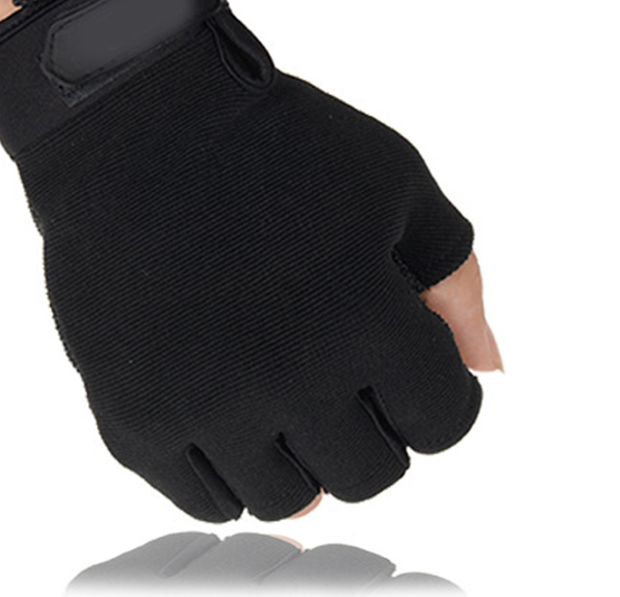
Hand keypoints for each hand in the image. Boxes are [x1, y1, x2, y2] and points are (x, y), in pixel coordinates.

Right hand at [0, 0, 499, 520]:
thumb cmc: (273, 138)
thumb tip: (486, 371)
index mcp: (365, 316)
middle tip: (343, 369)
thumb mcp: (392, 180)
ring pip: (288, 498)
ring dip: (302, 453)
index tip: (405, 355)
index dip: (435, 387)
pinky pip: (201, 497)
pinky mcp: (132, 411)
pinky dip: (229, 469)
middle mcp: (286, 375)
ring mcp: (202, 402)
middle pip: (370, 472)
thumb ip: (454, 278)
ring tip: (284, 389)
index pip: (443, 420)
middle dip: (374, 423)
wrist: (135, 120)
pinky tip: (230, 413)